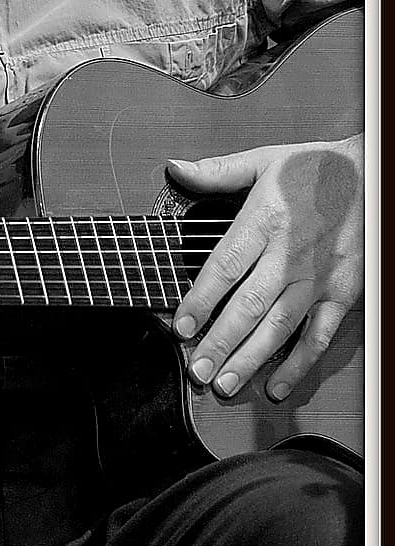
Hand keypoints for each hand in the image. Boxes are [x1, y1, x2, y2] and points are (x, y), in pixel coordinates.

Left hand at [166, 136, 362, 401]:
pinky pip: (318, 336)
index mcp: (266, 219)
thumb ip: (217, 171)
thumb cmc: (315, 168)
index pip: (225, 266)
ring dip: (250, 358)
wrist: (371, 176)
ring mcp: (317, 278)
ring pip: (280, 326)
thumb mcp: (263, 160)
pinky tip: (275, 385)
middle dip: (220, 341)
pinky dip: (298, 364)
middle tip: (196, 369)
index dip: (201, 299)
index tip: (181, 326)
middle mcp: (290, 253)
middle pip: (249, 304)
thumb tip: (175, 169)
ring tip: (223, 383)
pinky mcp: (342, 294)